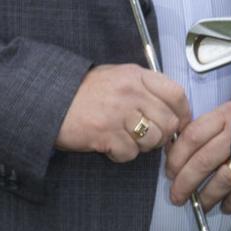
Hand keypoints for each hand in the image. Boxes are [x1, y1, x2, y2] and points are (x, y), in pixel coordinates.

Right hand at [58, 64, 190, 161]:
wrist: (47, 99)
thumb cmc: (83, 91)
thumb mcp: (116, 76)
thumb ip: (143, 88)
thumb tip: (171, 109)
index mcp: (136, 75)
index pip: (176, 93)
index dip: (183, 113)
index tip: (180, 123)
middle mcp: (130, 92)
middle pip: (168, 122)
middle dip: (161, 135)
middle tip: (145, 135)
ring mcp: (118, 113)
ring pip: (153, 140)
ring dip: (142, 146)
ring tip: (125, 139)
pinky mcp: (105, 134)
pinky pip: (130, 153)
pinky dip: (121, 154)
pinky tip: (109, 145)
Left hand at [166, 99, 230, 214]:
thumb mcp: (226, 115)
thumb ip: (203, 130)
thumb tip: (172, 151)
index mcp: (224, 116)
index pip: (192, 137)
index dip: (176, 158)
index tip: (169, 173)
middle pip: (203, 160)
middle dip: (185, 183)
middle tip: (176, 197)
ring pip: (223, 178)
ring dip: (207, 196)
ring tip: (200, 206)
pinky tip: (225, 207)